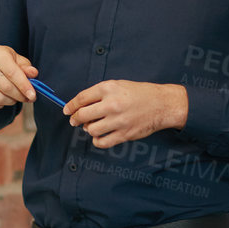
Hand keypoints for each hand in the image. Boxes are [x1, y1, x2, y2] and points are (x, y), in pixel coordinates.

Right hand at [0, 45, 37, 112]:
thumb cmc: (6, 64)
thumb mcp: (18, 61)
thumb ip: (26, 68)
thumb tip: (33, 74)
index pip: (12, 73)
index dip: (24, 86)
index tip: (33, 95)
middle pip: (6, 88)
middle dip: (20, 96)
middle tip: (27, 98)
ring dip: (11, 101)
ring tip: (14, 97)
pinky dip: (0, 106)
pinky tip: (3, 99)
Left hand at [63, 81, 188, 148]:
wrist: (161, 104)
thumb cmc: (140, 94)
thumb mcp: (118, 85)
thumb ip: (99, 94)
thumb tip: (80, 106)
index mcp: (109, 89)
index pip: (81, 99)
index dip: (70, 106)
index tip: (67, 110)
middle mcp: (112, 104)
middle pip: (82, 115)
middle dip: (75, 119)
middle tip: (74, 121)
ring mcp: (118, 120)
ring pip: (90, 129)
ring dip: (88, 129)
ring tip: (92, 126)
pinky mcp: (124, 134)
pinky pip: (102, 142)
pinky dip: (97, 140)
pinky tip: (100, 135)